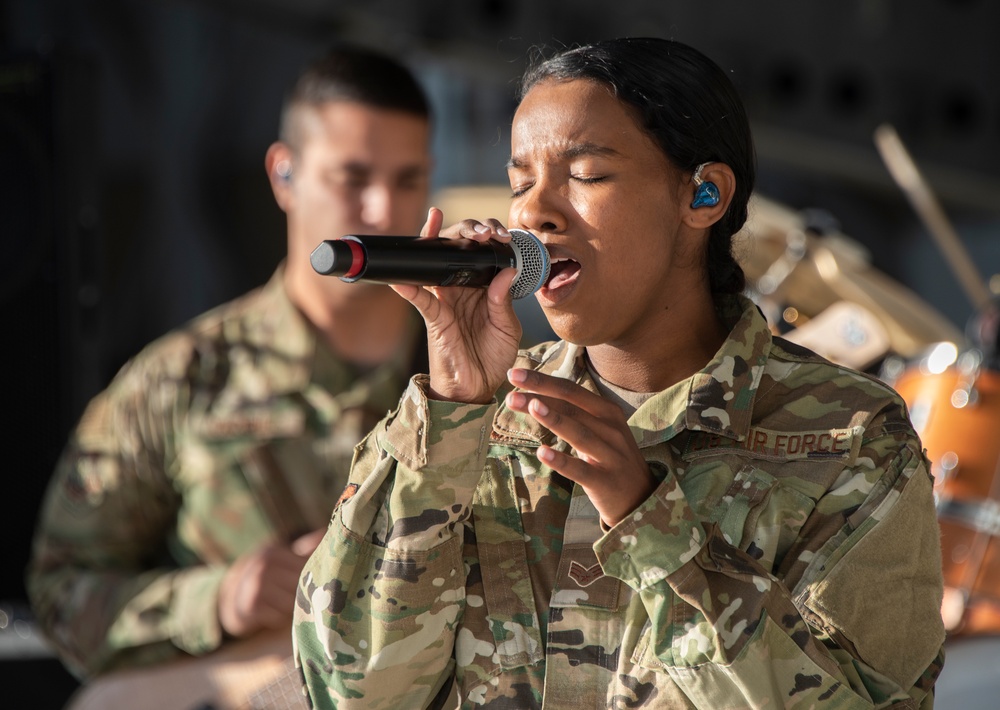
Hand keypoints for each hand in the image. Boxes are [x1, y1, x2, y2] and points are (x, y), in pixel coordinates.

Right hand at [217, 528, 325, 638]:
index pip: (306, 566)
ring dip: (295, 608)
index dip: (318, 577)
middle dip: (308, 594)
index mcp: (274, 553)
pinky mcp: (251, 607)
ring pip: (292, 603)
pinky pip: (279, 618)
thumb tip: (326, 532)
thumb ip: (306, 548)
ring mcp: (256, 586)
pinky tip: (275, 613)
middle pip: (300, 585)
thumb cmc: (268, 576)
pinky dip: (281, 619)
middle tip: (313, 599)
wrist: (233, 596)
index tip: (326, 584)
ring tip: (292, 605)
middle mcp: (263, 567)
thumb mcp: (283, 557)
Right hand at [390, 207, 521, 402]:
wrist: (476, 389)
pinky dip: (408, 287)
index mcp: (483, 287)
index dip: (488, 237)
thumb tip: (506, 270)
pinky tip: (402, 278)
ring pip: (433, 264)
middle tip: (480, 231)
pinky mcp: (434, 317)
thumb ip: (503, 300)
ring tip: (434, 222)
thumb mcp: (507, 328)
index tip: (501, 234)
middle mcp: (462, 288)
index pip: (482, 253)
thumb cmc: (493, 357)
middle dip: (465, 232)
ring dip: (433, 243)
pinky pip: (419, 299)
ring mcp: (445, 300)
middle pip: (455, 250)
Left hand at [505, 368, 655, 526]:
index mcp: (607, 412)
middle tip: (512, 381)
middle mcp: (611, 429)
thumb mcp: (600, 430)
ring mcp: (610, 455)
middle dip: (541, 392)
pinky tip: (542, 453)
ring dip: (554, 419)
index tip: (515, 373)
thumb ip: (574, 414)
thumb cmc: (611, 458)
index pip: (571, 391)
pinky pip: (580, 470)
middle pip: (572, 406)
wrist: (642, 497)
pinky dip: (561, 461)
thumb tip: (536, 397)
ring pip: (579, 434)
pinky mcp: (605, 481)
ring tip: (530, 406)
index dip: (543, 380)